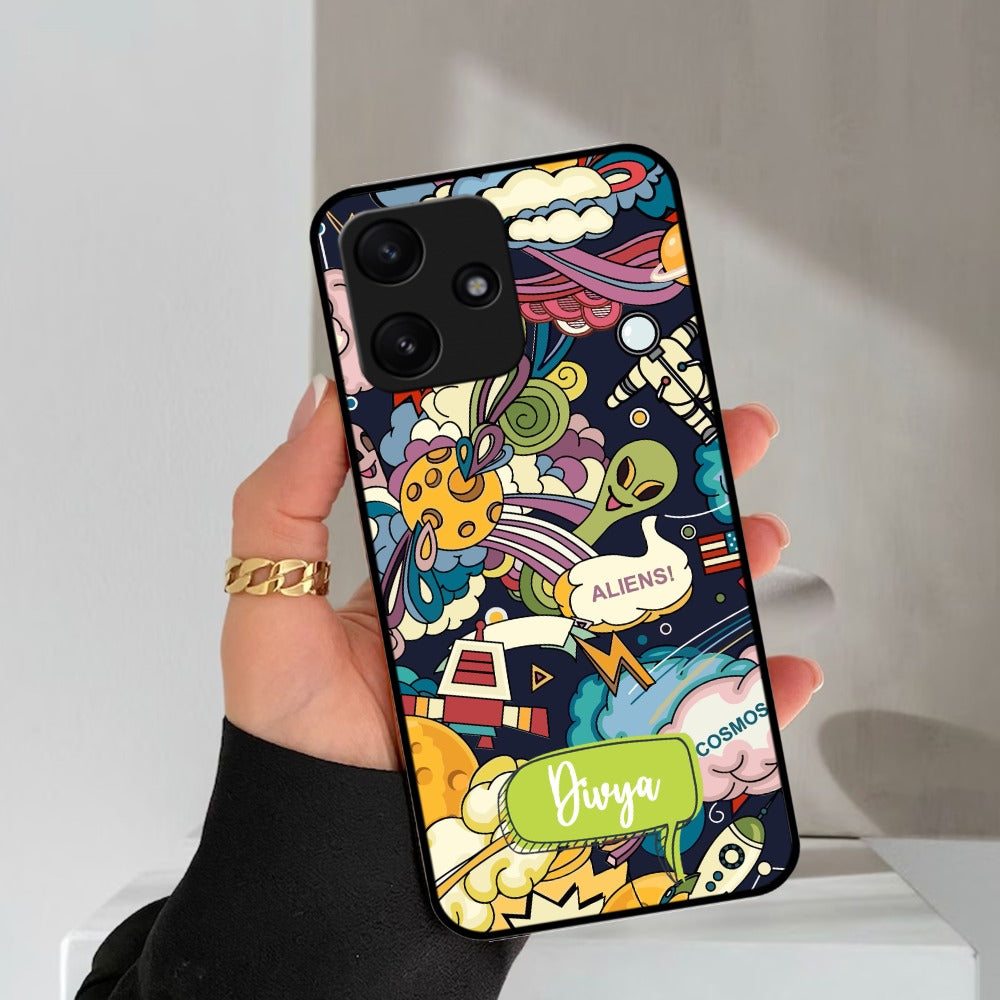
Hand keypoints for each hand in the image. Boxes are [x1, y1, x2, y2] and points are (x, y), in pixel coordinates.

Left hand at [221, 378, 822, 769]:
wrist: (330, 849)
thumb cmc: (297, 733)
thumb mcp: (273, 598)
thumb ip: (285, 500)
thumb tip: (321, 397)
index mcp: (450, 561)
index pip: (524, 479)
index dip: (574, 428)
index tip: (617, 376)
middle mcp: (512, 607)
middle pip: (608, 532)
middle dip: (676, 478)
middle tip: (726, 431)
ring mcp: (555, 671)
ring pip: (656, 606)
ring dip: (720, 566)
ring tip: (759, 532)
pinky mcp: (584, 740)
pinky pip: (674, 712)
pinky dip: (734, 692)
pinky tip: (772, 666)